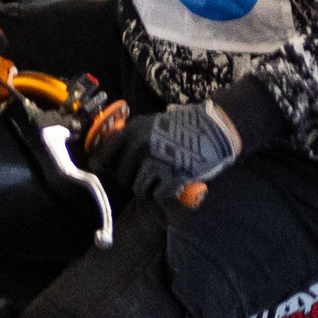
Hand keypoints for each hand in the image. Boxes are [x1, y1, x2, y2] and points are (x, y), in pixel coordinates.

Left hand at [94, 101, 240, 203]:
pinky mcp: (172, 175)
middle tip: (148, 173)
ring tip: (162, 176)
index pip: (104, 154)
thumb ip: (130, 138)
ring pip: (138, 188)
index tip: (108, 169)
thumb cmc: (182, 126)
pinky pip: (157, 194)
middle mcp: (140, 146)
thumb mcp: (151, 123)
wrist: (215, 127)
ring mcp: (156, 161)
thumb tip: (103, 159)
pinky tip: (173, 181)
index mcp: (132, 131)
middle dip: (132, 178)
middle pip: (121, 176)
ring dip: (149, 187)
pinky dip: (164, 192)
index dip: (105, 165)